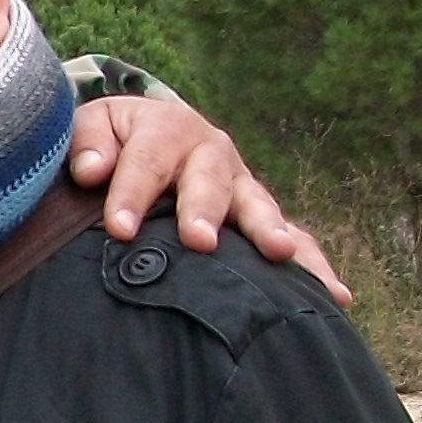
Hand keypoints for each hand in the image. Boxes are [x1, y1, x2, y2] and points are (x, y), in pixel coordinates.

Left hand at [66, 96, 352, 305]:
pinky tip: (334, 295)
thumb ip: (87, 145)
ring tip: (280, 254)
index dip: (132, 194)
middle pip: (208, 181)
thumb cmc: (110, 142)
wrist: (144, 135)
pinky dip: (312, 266)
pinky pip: (292, 239)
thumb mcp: (90, 129)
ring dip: (267, 231)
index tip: (120, 230)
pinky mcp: (258, 217)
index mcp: (167, 127)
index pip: (147, 161)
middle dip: (204, 209)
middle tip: (199, 241)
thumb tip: (93, 171)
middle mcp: (210, 153)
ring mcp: (240, 186)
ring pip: (256, 206)